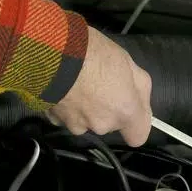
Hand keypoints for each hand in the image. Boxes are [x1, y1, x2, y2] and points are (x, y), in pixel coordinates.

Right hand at [48, 27, 152, 146]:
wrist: (52, 53)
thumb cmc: (94, 53)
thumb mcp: (127, 62)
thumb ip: (139, 87)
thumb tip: (140, 100)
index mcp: (124, 112)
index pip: (137, 137)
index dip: (134, 125)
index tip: (129, 110)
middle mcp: (101, 125)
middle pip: (109, 124)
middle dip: (106, 108)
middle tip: (99, 83)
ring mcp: (76, 125)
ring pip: (86, 120)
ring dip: (84, 108)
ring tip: (77, 83)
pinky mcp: (54, 120)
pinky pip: (65, 116)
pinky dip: (65, 105)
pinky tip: (62, 87)